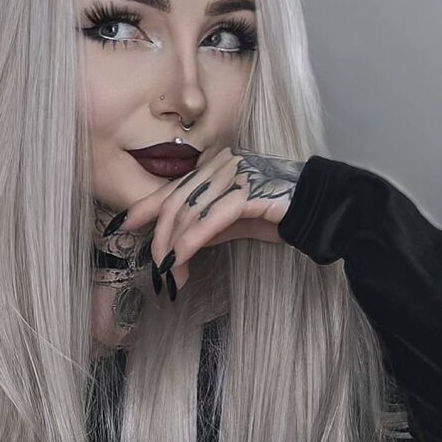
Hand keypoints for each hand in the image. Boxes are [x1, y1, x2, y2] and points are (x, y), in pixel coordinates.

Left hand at [107, 146, 306, 294]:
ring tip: (172, 276)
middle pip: (176, 203)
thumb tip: (177, 246)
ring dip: (174, 248)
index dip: (144, 208)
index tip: (122, 227)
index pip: (173, 188)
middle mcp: (222, 165)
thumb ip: (205, 224)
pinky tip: (181, 260)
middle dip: (160, 240)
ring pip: (188, 212)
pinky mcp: (247, 192)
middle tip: (159, 272)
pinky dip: (190, 242)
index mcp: (216, 166)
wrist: (319, 207)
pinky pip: (209, 219)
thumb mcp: (233, 220)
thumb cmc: (276, 213)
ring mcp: (234, 175)